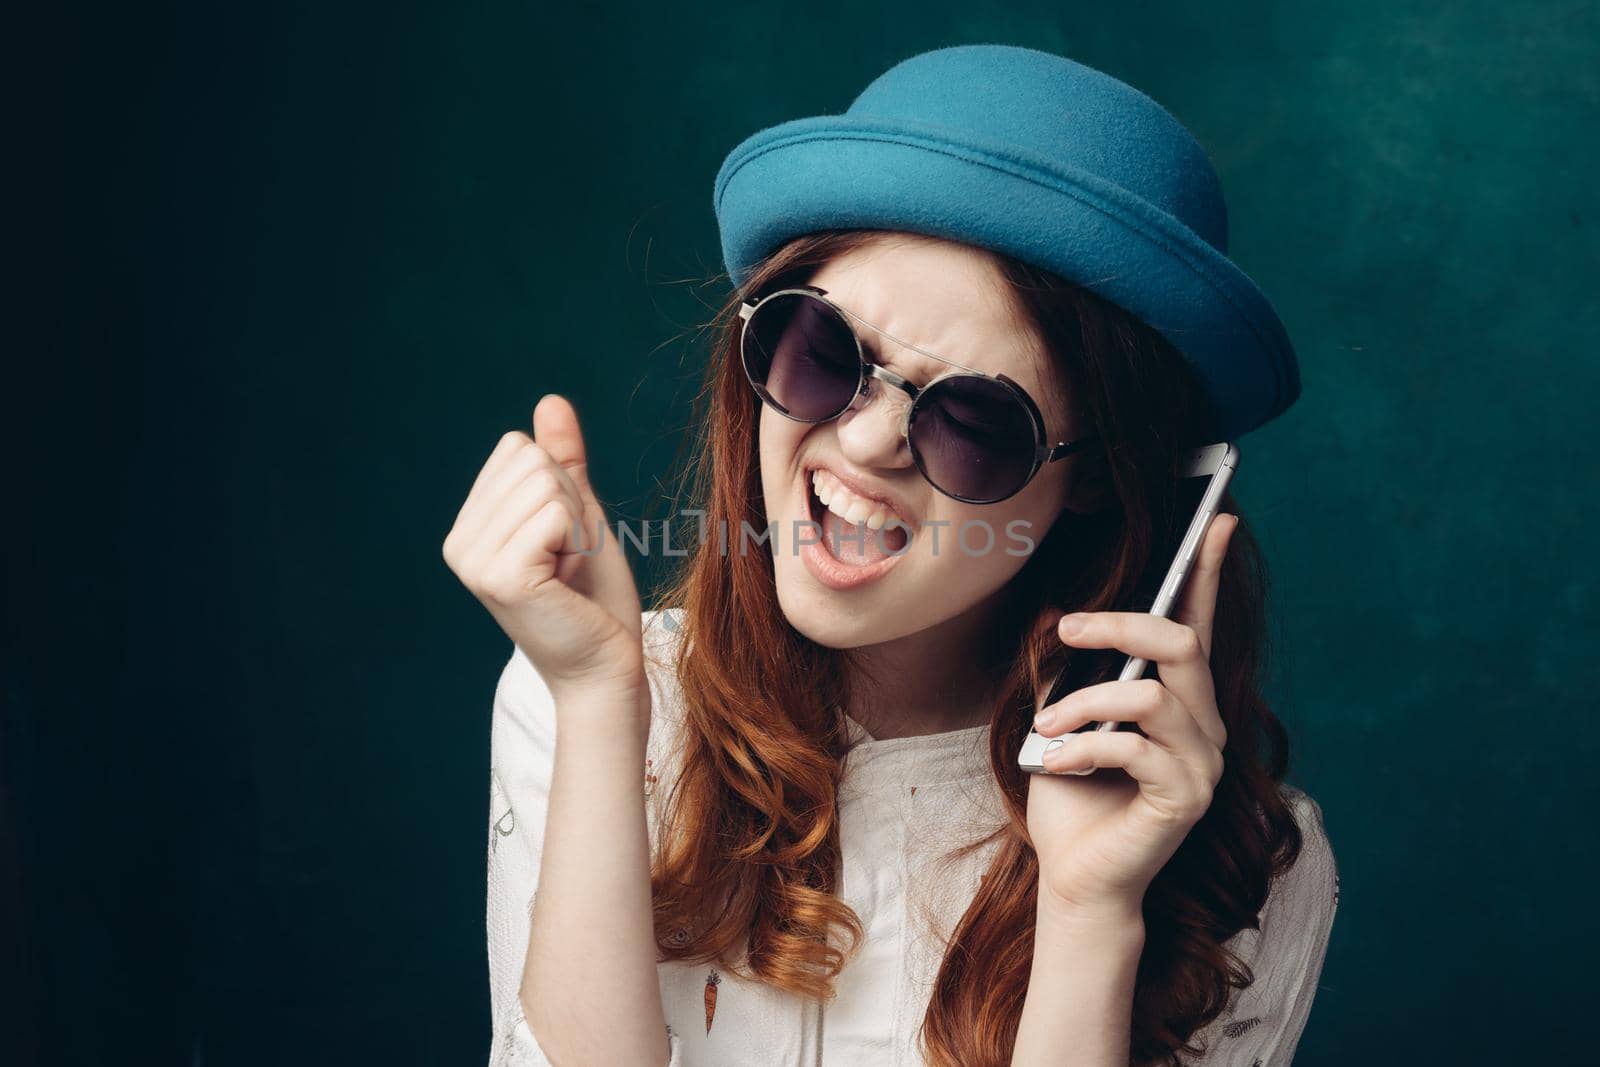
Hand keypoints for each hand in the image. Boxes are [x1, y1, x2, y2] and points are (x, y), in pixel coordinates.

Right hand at [443, 394, 648, 718]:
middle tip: (570, 561)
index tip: (562, 543)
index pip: (521, 449)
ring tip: (569, 573)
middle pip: (534, 463)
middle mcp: (458, 543)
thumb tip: (550, 400)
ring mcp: (474, 561)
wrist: (606, 666)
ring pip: (548, 485)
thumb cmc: (594, 598)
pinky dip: (580, 542)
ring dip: (578, 528)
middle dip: (572, 507)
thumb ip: (563, 460)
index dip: (562, 489)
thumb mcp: (579, 515)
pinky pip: (556, 513)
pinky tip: (568, 582)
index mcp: (469, 526)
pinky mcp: (501, 576)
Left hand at [1025, 513, 1238, 920]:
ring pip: (1152, 696)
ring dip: (1086, 702)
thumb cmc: (1071, 799)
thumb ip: (1068, 674)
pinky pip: (1135, 749)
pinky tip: (1058, 763)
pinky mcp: (1185, 799)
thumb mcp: (1060, 721)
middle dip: (1120, 625)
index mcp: (1178, 700)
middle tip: (1066, 629)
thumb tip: (1057, 615)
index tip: (1214, 520)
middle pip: (1182, 644)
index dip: (1206, 573)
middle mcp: (1203, 725)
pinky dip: (1085, 747)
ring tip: (1046, 726)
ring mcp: (1201, 763)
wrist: (1075, 877)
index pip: (1198, 625)